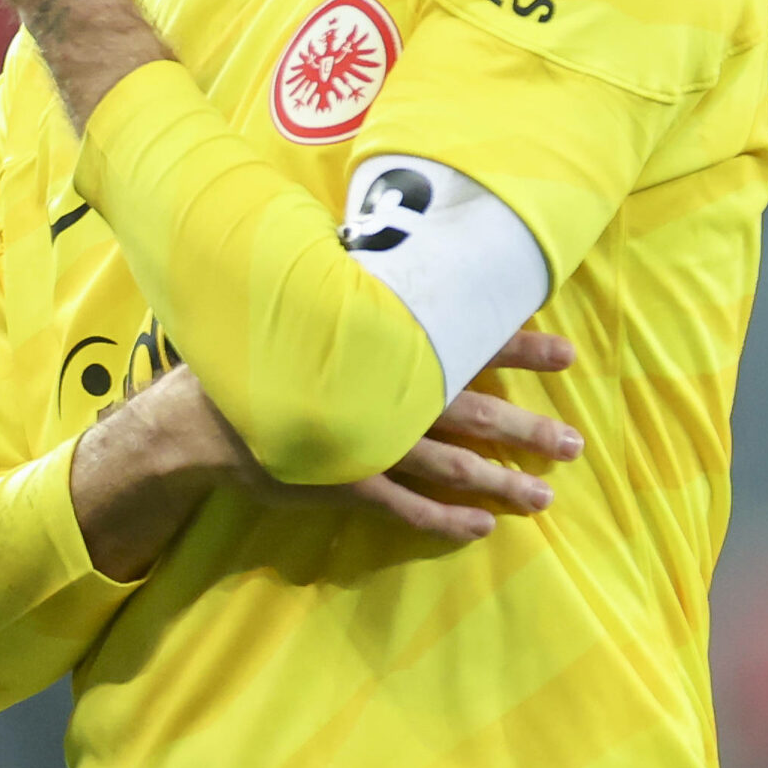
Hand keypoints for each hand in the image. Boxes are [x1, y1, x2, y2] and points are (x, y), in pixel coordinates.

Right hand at [110, 332, 581, 546]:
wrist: (194, 419)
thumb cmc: (250, 356)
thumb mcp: (298, 308)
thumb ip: (345, 285)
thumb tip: (376, 239)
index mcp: (378, 350)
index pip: (459, 340)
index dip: (514, 346)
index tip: (563, 351)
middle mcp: (382, 396)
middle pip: (471, 412)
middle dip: (526, 429)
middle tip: (573, 444)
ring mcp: (368, 446)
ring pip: (450, 466)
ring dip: (499, 481)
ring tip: (543, 497)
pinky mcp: (346, 485)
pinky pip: (406, 509)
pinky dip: (445, 520)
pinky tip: (478, 529)